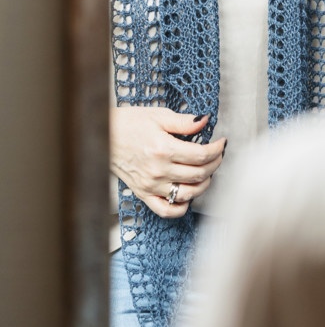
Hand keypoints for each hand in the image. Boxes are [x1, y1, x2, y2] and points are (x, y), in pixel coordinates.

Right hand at [110, 107, 226, 218]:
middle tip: (218, 155)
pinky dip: (181, 207)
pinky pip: (166, 210)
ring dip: (204, 185)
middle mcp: (158, 171)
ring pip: (188, 194)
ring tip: (207, 173)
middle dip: (215, 164)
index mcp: (163, 149)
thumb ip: (184, 122)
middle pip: (199, 174)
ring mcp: (151, 185)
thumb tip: (205, 121)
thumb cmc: (128, 123)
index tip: (221, 143)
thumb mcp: (159, 116)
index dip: (217, 150)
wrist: (102, 136)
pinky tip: (188, 195)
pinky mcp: (143, 194)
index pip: (201, 155)